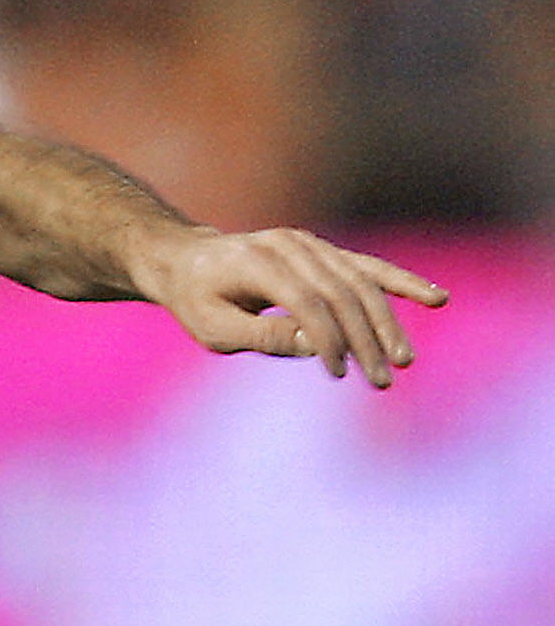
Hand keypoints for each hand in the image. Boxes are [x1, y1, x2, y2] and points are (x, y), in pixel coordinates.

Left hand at [138, 224, 446, 389]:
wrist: (189, 261)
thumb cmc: (197, 301)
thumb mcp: (214, 328)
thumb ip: (262, 335)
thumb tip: (317, 344)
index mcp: (259, 262)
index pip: (306, 301)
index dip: (327, 337)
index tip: (338, 372)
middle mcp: (290, 246)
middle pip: (341, 293)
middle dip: (365, 339)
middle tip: (383, 381)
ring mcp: (310, 245)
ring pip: (361, 282)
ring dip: (387, 322)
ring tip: (404, 359)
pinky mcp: (324, 251)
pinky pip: (368, 268)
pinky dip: (401, 284)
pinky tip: (436, 299)